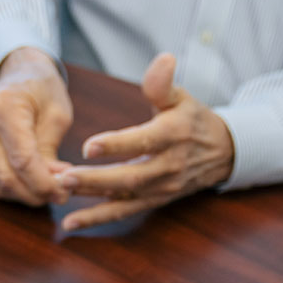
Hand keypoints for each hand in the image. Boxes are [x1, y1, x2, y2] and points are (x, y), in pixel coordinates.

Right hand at [0, 46, 72, 205]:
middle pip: (5, 177)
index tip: (65, 192)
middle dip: (36, 194)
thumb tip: (52, 187)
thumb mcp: (58, 116)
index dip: (44, 184)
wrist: (18, 72)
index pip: (22, 160)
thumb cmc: (43, 90)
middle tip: (61, 195)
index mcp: (3, 106)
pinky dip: (13, 188)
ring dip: (25, 195)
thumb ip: (51, 152)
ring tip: (49, 188)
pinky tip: (32, 182)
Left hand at [60, 53, 233, 230]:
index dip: (116, 145)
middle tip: (65, 177)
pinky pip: (124, 211)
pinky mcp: (153, 200)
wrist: (221, 153)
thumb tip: (163, 60)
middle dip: (96, 180)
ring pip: (124, 197)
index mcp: (172, 135)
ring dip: (91, 200)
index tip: (89, 146)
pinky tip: (71, 222)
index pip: (143, 141)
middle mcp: (167, 166)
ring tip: (61, 195)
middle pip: (130, 177)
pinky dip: (97, 218)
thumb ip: (164, 83)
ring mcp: (160, 187)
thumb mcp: (182, 97)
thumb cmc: (193, 120)